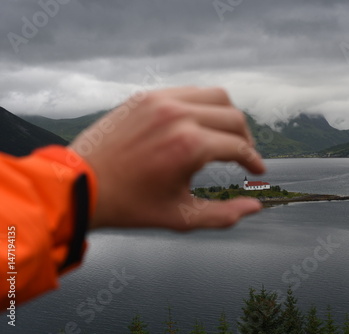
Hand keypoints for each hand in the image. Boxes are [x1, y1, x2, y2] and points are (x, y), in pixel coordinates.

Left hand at [70, 87, 264, 230]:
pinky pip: (189, 92)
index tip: (257, 170)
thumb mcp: (181, 217)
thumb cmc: (130, 205)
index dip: (254, 161)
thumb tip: (255, 207)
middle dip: (246, 139)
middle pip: (234, 118)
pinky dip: (203, 105)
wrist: (80, 185)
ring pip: (216, 96)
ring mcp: (161, 101)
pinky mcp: (146, 96)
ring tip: (225, 136)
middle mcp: (179, 115)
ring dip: (228, 116)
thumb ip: (224, 215)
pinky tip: (199, 123)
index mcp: (190, 145)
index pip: (239, 147)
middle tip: (244, 156)